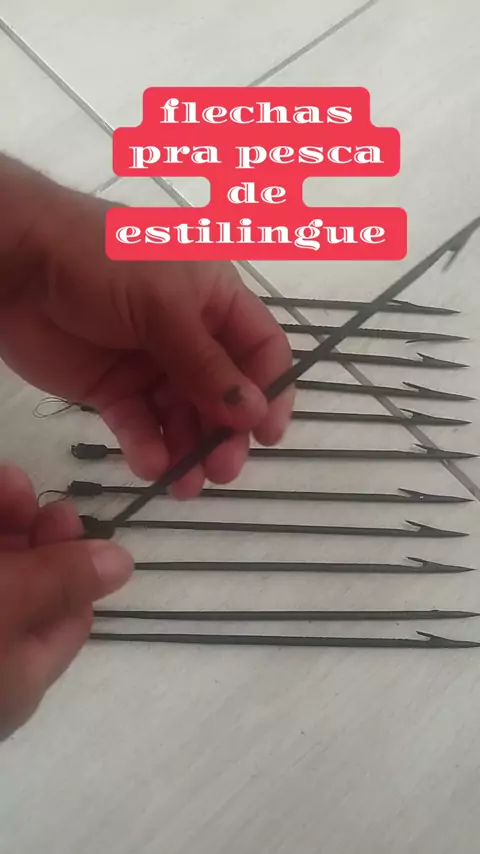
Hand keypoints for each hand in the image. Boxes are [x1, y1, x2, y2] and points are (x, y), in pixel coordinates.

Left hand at [0, 158, 293, 496]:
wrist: (17, 264)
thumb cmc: (101, 264)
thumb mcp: (163, 306)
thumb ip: (206, 364)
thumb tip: (254, 412)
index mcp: (214, 300)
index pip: (260, 349)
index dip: (271, 391)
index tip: (267, 435)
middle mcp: (190, 336)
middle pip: (224, 394)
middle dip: (226, 433)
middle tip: (222, 470)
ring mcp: (151, 365)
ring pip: (184, 417)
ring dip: (189, 450)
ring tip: (186, 483)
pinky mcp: (113, 389)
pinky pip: (140, 425)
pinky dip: (148, 447)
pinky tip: (151, 466)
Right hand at [0, 464, 131, 740]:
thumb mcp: (5, 608)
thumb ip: (59, 583)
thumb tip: (123, 562)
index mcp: (21, 679)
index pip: (67, 617)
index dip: (70, 561)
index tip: (65, 516)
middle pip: (24, 587)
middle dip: (28, 529)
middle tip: (22, 486)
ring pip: (0, 570)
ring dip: (4, 522)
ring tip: (3, 479)